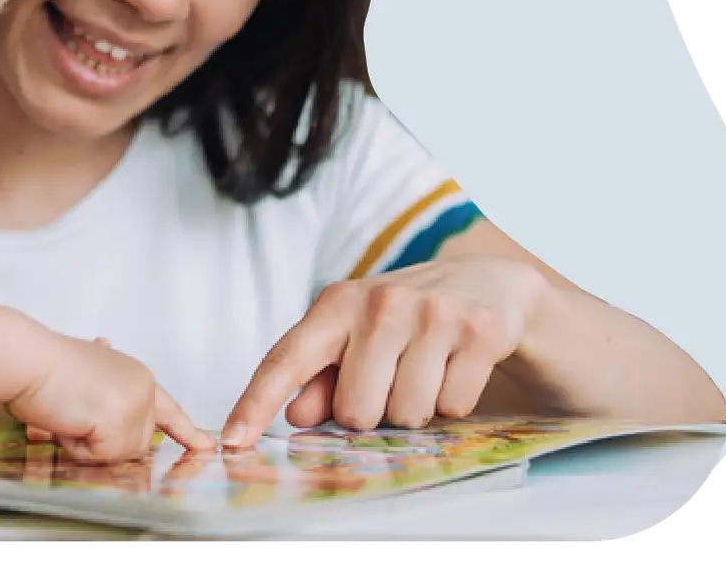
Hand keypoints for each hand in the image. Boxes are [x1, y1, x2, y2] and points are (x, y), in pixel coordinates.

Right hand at [7, 335, 215, 461]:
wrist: (26, 359)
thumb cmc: (43, 365)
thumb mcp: (85, 372)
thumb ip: (104, 386)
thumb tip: (104, 359)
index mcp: (136, 376)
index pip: (168, 409)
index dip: (186, 431)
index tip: (206, 446)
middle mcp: (143, 388)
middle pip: (136, 444)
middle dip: (103, 442)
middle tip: (75, 413)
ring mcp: (135, 406)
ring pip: (119, 455)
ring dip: (87, 445)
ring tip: (68, 412)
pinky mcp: (119, 423)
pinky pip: (100, 457)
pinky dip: (77, 447)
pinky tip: (67, 420)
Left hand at [219, 257, 549, 447]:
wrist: (493, 286)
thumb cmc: (411, 319)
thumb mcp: (359, 338)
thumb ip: (322, 378)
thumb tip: (294, 415)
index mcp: (336, 304)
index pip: (287, 360)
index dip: (256, 403)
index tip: (232, 440)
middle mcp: (379, 302)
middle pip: (353, 411)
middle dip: (373, 414)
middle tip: (391, 382)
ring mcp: (431, 314)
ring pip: (406, 415)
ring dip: (418, 410)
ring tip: (427, 372)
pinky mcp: (478, 331)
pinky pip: (453, 407)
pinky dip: (455, 402)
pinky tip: (457, 368)